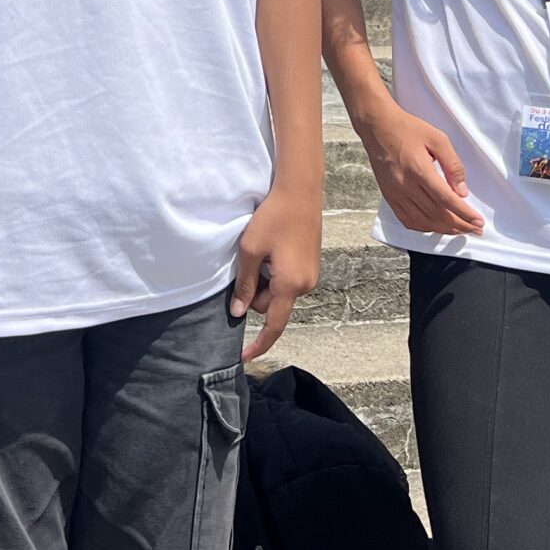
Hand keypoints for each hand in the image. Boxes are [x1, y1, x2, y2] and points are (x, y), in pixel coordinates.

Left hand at [231, 180, 321, 361]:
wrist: (300, 192)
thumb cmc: (273, 218)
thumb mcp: (250, 250)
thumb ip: (244, 284)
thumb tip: (237, 312)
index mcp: (290, 285)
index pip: (273, 326)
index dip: (258, 343)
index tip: (245, 358)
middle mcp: (305, 285)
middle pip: (271, 306)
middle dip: (256, 292)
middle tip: (251, 260)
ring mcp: (311, 276)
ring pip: (278, 293)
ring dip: (266, 280)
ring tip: (264, 251)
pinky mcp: (311, 266)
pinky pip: (287, 281)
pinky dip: (275, 273)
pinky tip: (274, 249)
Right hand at [355, 99, 485, 237]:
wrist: (377, 126)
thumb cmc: (408, 129)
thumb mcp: (437, 138)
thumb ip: (452, 164)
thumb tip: (462, 191)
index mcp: (419, 170)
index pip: (446, 200)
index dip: (464, 214)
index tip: (478, 222)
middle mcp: (406, 186)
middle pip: (436, 214)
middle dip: (459, 225)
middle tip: (475, 229)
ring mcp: (395, 193)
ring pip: (422, 221)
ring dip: (444, 230)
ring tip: (460, 230)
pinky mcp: (388, 196)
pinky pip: (406, 220)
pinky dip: (423, 227)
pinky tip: (435, 226)